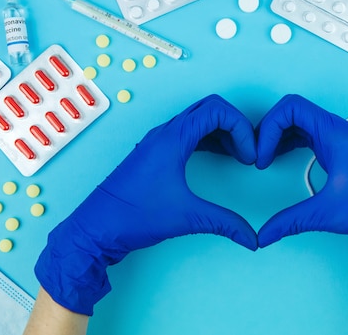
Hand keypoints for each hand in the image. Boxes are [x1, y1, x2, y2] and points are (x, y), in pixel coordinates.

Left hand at [35, 95, 257, 314]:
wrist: (95, 228)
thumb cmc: (132, 217)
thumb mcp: (186, 218)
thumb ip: (224, 223)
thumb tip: (252, 238)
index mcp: (172, 139)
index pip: (217, 111)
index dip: (242, 128)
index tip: (250, 157)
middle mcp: (164, 133)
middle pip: (210, 108)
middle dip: (235, 125)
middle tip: (247, 153)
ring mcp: (158, 141)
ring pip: (199, 119)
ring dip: (223, 131)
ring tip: (238, 156)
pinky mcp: (155, 153)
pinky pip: (189, 133)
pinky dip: (209, 138)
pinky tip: (219, 157)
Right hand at [255, 95, 347, 301]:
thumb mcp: (329, 214)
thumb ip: (291, 221)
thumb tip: (262, 235)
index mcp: (337, 134)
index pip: (292, 108)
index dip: (269, 128)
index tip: (262, 158)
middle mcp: (340, 131)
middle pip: (294, 112)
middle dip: (270, 130)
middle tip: (259, 157)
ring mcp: (344, 140)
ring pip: (303, 124)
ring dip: (280, 136)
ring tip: (266, 159)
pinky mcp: (346, 152)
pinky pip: (313, 137)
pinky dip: (293, 144)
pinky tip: (283, 160)